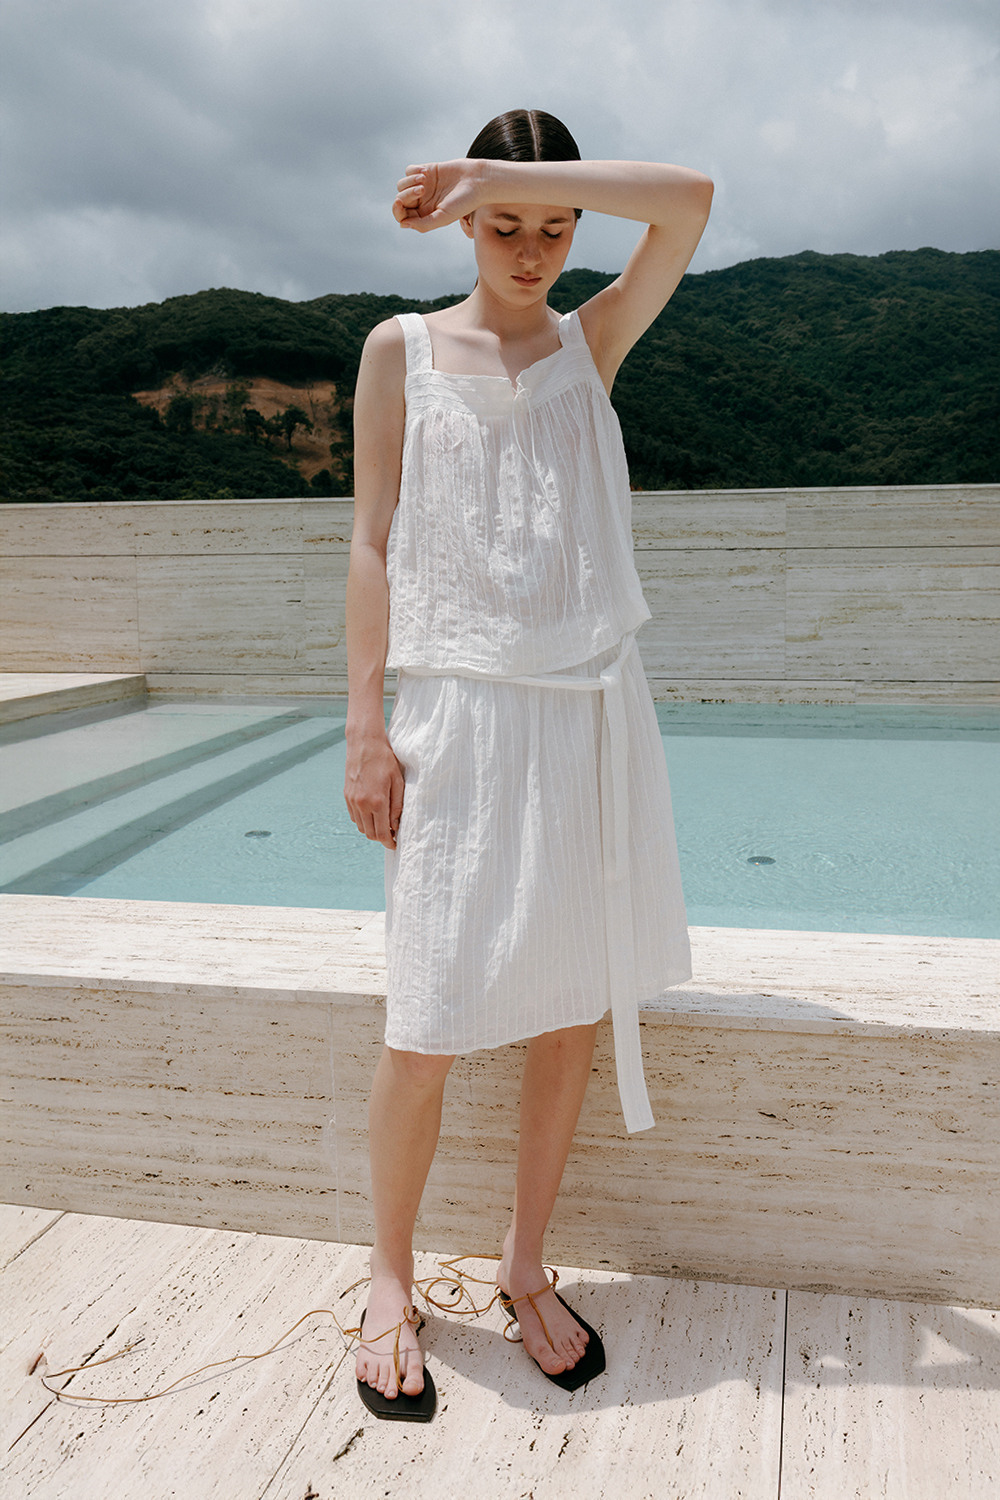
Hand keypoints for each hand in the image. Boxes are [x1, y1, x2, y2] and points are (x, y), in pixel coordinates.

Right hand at [344, 731, 404, 848]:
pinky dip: (363, 821)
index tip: (395, 844)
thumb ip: (397, 806)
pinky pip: (354, 817)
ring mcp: (352, 801)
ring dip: (371, 830)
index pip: (381, 833)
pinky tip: (372, 814)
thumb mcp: (397, 782)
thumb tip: (395, 826)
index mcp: (376, 801)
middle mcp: (361, 804)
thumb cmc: (385, 760)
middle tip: (391, 834)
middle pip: (370, 834)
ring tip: (383, 824)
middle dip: (381, 837)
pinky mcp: (347, 796)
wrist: (364, 743)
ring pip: (361, 827)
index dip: (389, 842)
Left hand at [391, 159, 487, 232]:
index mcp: (425, 216)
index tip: (398, 202)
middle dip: (407, 194)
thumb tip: (402, 224)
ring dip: (410, 181)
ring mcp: (424, 186)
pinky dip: (414, 170)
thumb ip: (423, 224)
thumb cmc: (464, 202)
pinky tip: (426, 172)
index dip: (397, 210)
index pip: (402, 216)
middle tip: (422, 190)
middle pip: (400, 199)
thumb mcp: (443, 217)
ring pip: (402, 184)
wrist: (477, 180)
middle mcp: (422, 202)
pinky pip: (409, 170)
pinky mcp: (427, 171)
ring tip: (425, 179)